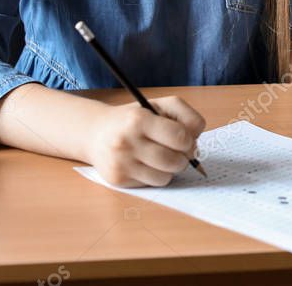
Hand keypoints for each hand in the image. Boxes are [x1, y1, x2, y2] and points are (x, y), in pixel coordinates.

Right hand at [85, 96, 205, 186]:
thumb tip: (195, 145)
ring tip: (162, 156)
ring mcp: (121, 163)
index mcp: (139, 120)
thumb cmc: (135, 118)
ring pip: (165, 177)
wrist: (95, 132)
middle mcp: (126, 142)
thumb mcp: (162, 106)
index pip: (179, 137)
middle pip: (175, 161)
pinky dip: (156, 176)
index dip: (189, 140)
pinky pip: (151, 184)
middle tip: (177, 151)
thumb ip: (187, 117)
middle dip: (183, 158)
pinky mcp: (118, 180)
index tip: (185, 139)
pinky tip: (146, 164)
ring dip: (170, 169)